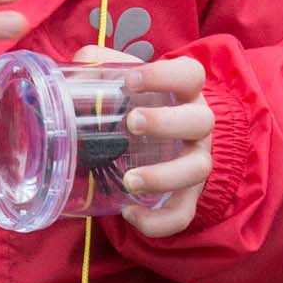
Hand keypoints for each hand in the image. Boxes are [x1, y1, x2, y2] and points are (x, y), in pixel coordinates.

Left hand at [77, 44, 213, 237]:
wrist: (166, 148)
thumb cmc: (142, 108)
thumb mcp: (126, 86)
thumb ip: (103, 68)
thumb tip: (82, 61)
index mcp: (185, 93)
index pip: (191, 75)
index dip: (166, 75)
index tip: (132, 79)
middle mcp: (198, 126)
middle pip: (200, 121)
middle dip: (167, 122)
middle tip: (131, 123)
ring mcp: (197, 162)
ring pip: (196, 170)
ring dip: (163, 175)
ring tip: (129, 180)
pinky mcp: (188, 197)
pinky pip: (183, 213)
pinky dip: (159, 220)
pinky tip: (129, 213)